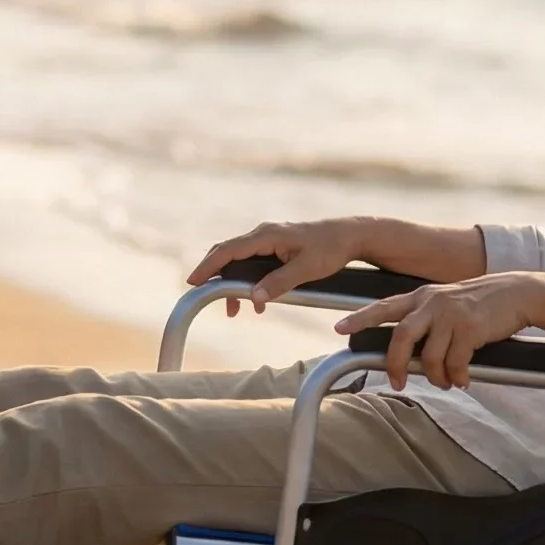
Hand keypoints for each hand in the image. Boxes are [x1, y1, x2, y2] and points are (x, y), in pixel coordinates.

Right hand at [188, 219, 368, 316]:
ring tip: (233, 310)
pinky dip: (248, 280)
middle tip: (200, 293)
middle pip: (228, 253)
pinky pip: (253, 261)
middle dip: (214, 274)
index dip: (209, 266)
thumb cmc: (332, 249)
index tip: (193, 281)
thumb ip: (280, 282)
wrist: (351, 236)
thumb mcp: (308, 269)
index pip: (229, 250)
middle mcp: (264, 234)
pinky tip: (256, 302)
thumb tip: (255, 297)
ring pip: (240, 259)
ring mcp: (269, 239)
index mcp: (268, 235)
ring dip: (233, 283)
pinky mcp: (276, 246)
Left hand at [333, 274, 544, 389]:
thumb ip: (427, 320)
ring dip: (436, 376)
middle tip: (399, 383)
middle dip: (396, 364)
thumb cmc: (481, 303)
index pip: (384, 307)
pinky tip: (464, 381)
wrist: (517, 294)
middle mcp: (432, 303)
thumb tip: (412, 356)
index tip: (339, 328)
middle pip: (400, 337)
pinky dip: (457, 377)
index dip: (360, 318)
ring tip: (445, 383)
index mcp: (422, 296)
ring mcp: (451, 315)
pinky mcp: (470, 329)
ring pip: (430, 356)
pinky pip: (455, 363)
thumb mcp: (448, 302)